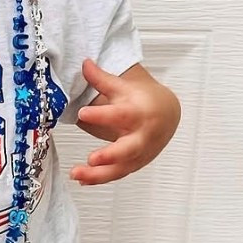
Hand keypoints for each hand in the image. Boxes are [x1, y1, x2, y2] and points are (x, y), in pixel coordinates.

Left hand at [71, 60, 179, 184]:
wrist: (166, 115)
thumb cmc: (140, 100)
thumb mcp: (122, 87)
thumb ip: (101, 78)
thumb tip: (83, 63)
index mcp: (138, 112)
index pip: (120, 114)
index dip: (102, 115)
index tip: (82, 113)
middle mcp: (141, 135)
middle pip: (129, 149)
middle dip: (111, 155)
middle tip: (92, 158)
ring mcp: (139, 153)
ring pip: (121, 168)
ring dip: (99, 174)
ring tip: (76, 174)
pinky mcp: (134, 164)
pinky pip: (116, 174)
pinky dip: (99, 179)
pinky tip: (81, 180)